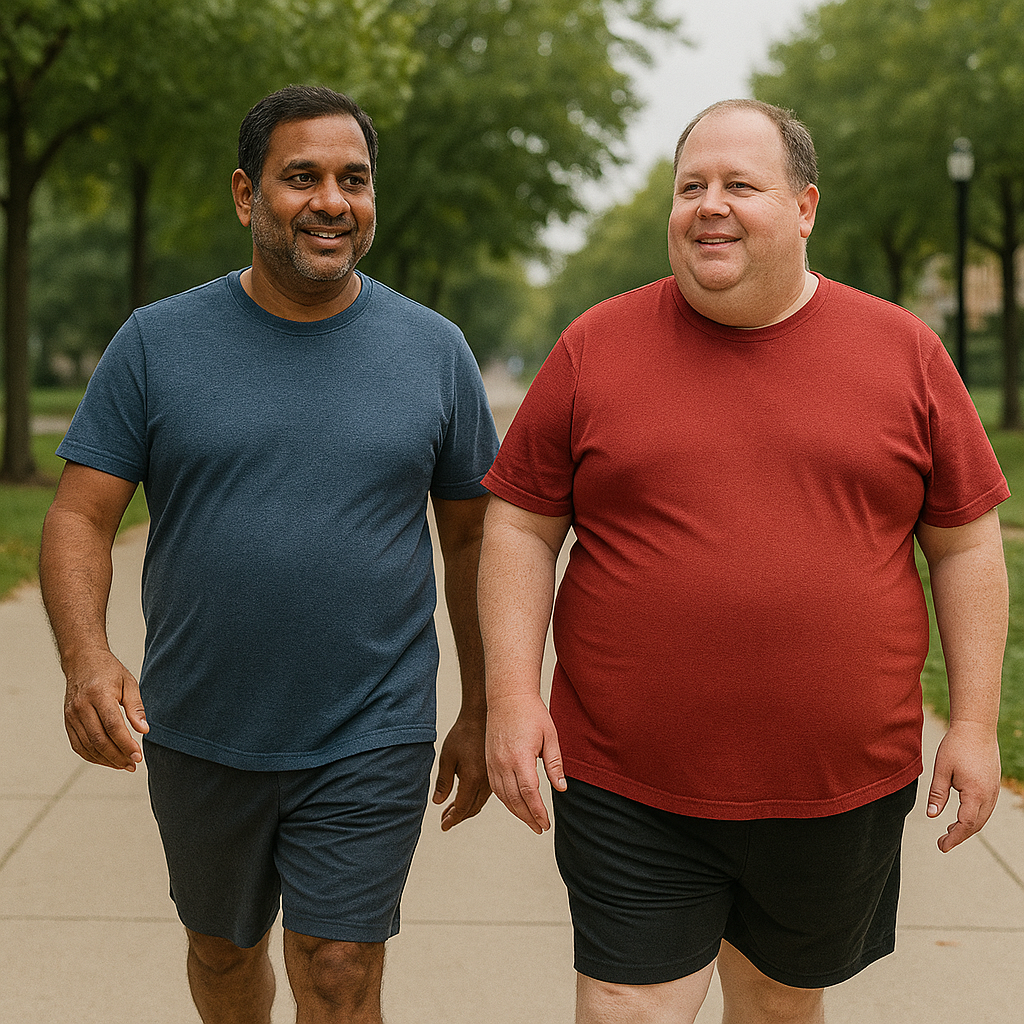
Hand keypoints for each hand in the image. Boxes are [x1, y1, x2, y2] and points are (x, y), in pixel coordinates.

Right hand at [63, 649, 148, 770]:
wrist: (82, 661)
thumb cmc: (109, 671)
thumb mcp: (129, 683)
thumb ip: (136, 707)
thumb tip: (144, 730)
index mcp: (99, 694)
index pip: (113, 726)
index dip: (126, 744)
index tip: (138, 755)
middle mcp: (81, 706)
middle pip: (99, 739)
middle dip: (117, 756)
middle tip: (133, 764)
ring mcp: (72, 715)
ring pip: (87, 746)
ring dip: (106, 760)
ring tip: (124, 765)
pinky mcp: (67, 721)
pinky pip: (78, 745)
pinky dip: (92, 756)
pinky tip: (107, 760)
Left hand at [433, 710, 490, 830]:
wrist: (481, 716)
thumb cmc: (464, 733)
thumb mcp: (447, 757)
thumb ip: (443, 781)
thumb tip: (438, 801)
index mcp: (473, 779)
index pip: (462, 807)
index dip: (452, 819)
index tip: (444, 826)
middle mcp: (486, 782)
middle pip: (472, 808)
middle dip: (458, 817)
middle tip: (446, 821)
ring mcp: (492, 778)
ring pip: (479, 802)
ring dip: (466, 809)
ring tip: (451, 811)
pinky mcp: (495, 773)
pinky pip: (485, 794)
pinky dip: (474, 800)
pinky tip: (466, 797)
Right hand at [486, 692, 565, 833]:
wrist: (507, 696)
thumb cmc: (532, 713)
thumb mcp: (550, 737)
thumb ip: (555, 765)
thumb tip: (562, 788)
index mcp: (520, 757)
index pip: (529, 793)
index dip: (538, 812)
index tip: (546, 824)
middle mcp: (503, 762)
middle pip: (514, 799)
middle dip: (528, 817)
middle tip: (539, 828)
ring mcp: (492, 761)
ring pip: (502, 796)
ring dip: (516, 811)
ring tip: (529, 821)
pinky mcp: (488, 760)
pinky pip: (494, 787)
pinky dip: (504, 800)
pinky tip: (514, 805)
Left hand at [927, 720, 1000, 851]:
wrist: (976, 728)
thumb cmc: (956, 746)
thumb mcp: (941, 770)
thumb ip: (937, 794)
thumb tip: (931, 815)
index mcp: (975, 793)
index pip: (965, 824)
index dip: (954, 838)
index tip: (941, 846)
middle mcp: (989, 795)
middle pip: (976, 825)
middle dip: (960, 836)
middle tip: (942, 842)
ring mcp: (994, 791)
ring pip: (982, 817)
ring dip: (967, 827)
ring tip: (949, 831)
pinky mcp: (993, 785)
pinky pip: (985, 808)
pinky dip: (974, 816)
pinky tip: (961, 815)